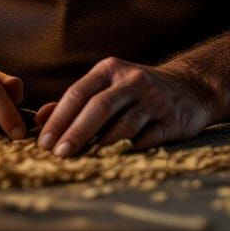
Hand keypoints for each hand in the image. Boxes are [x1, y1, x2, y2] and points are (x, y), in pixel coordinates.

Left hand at [34, 56, 218, 156]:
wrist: (190, 87)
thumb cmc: (137, 90)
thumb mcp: (107, 85)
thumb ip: (75, 101)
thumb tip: (39, 119)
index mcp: (110, 69)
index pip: (79, 92)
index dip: (60, 118)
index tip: (44, 142)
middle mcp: (131, 80)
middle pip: (99, 106)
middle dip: (76, 132)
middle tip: (59, 155)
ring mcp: (153, 99)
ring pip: (123, 123)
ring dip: (101, 144)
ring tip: (83, 159)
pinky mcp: (172, 120)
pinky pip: (148, 138)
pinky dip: (130, 150)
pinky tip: (115, 161)